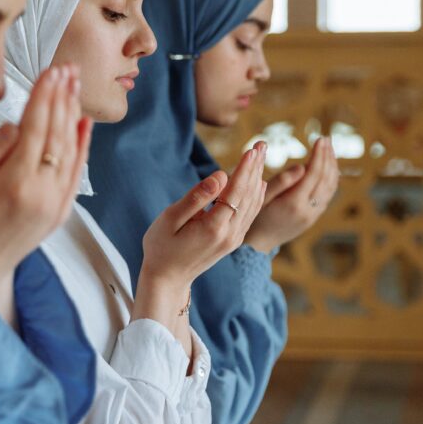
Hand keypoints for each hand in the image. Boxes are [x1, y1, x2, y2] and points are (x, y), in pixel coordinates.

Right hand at [0, 65, 91, 307]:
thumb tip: (14, 127)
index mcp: (15, 186)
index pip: (36, 129)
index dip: (44, 97)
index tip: (49, 70)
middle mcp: (43, 195)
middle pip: (58, 135)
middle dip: (62, 97)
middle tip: (66, 67)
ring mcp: (54, 205)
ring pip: (71, 150)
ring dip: (73, 114)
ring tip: (73, 84)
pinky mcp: (58, 213)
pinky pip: (77, 172)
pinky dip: (82, 145)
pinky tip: (83, 123)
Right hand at [132, 142, 266, 353]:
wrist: (166, 279)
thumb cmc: (161, 247)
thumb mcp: (170, 219)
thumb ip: (196, 197)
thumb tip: (220, 176)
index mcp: (214, 228)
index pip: (235, 192)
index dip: (244, 169)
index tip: (251, 150)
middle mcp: (230, 234)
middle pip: (248, 195)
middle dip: (255, 168)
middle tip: (261, 144)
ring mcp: (233, 239)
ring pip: (252, 204)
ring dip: (258, 178)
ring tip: (261, 156)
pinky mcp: (232, 240)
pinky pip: (250, 214)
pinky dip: (256, 196)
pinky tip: (259, 182)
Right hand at [245, 136, 338, 253]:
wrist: (258, 243)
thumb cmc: (254, 216)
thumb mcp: (260, 197)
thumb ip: (281, 182)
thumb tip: (302, 166)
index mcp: (293, 203)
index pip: (313, 174)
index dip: (319, 155)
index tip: (320, 139)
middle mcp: (308, 210)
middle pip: (325, 179)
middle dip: (328, 157)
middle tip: (326, 140)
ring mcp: (313, 215)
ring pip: (330, 187)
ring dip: (332, 166)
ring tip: (329, 150)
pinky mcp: (314, 217)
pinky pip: (328, 194)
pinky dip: (331, 178)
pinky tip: (328, 168)